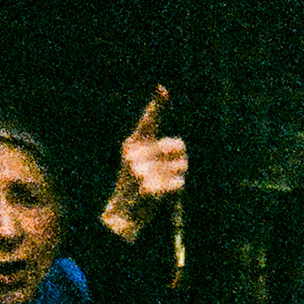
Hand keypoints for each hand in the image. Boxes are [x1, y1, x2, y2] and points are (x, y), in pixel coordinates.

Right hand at [103, 87, 186, 244]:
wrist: (122, 214)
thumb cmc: (135, 185)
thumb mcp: (138, 161)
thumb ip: (153, 146)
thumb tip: (179, 143)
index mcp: (132, 144)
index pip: (148, 121)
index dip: (157, 104)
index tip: (163, 88)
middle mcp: (135, 155)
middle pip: (179, 146)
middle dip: (181, 159)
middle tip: (167, 172)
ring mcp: (141, 172)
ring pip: (182, 166)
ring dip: (179, 176)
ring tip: (163, 184)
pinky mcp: (150, 188)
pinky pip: (179, 183)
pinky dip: (177, 190)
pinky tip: (163, 196)